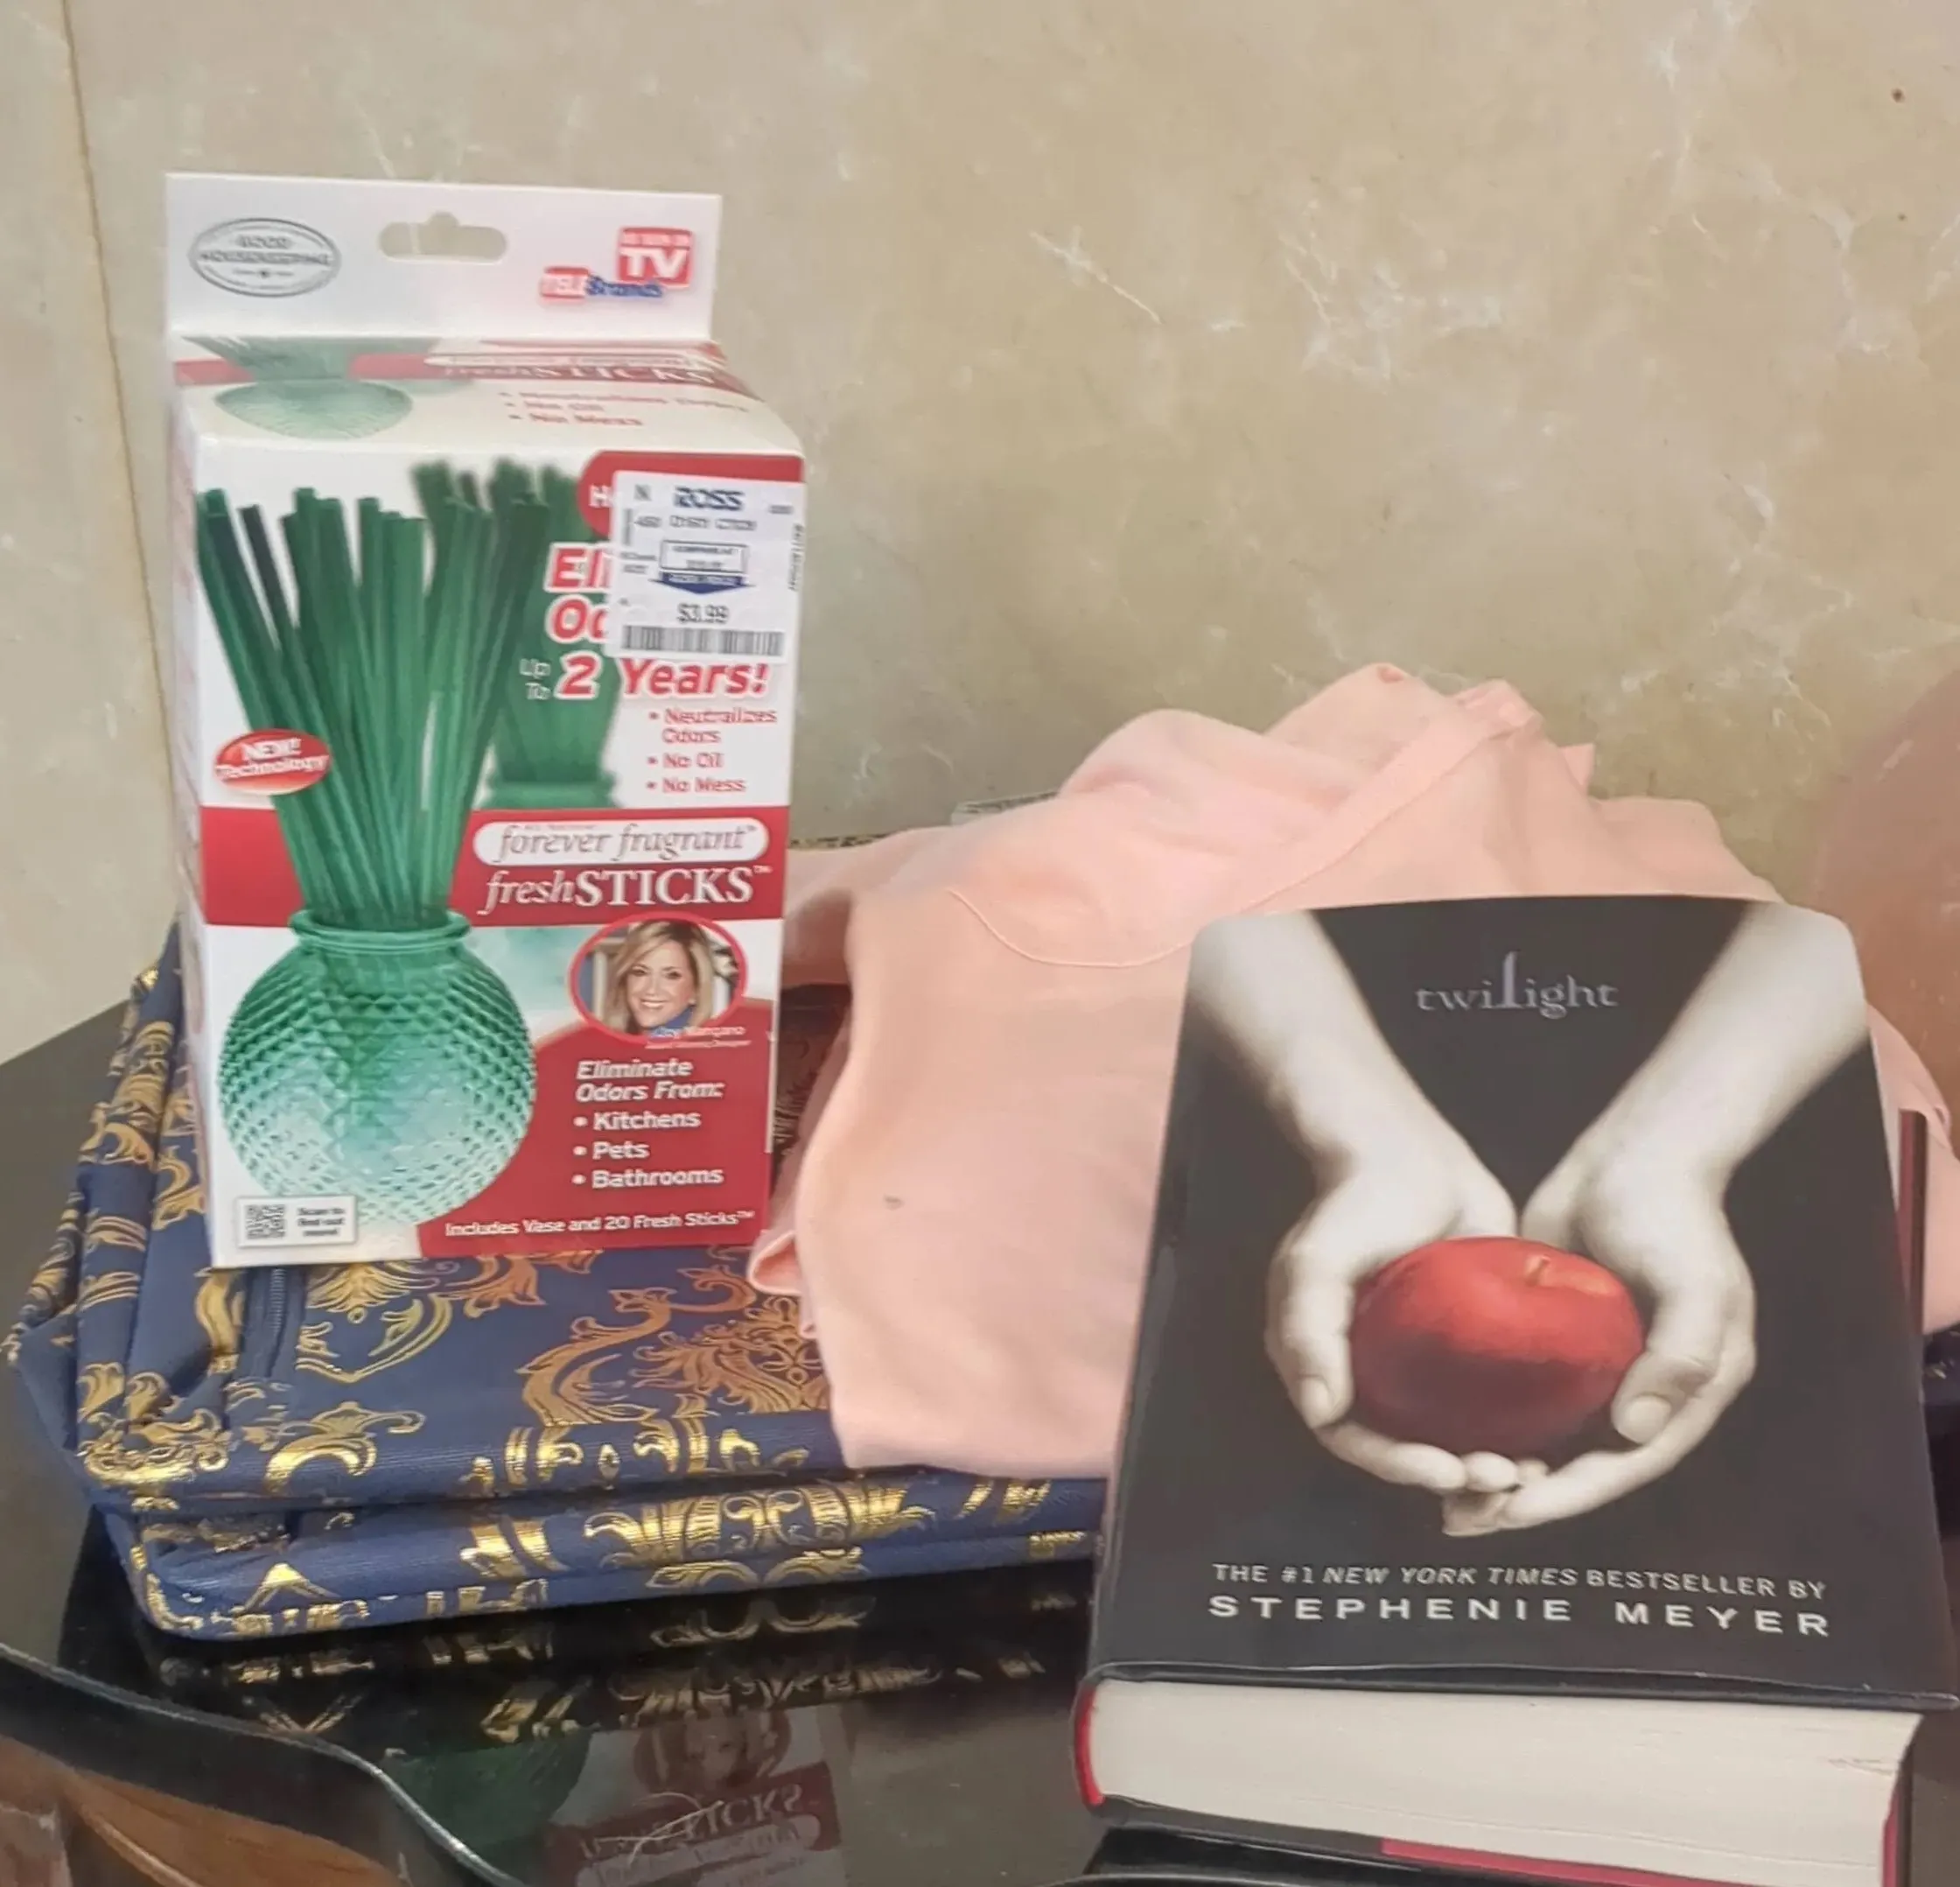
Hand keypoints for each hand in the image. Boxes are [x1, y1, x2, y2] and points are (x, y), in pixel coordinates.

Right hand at [1268, 1127, 1522, 1495]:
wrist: (1413, 1151)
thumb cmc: (1357, 1202)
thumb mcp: (1319, 1261)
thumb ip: (1308, 1330)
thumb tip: (1323, 1411)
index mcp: (1324, 1362)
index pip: (1355, 1437)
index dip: (1398, 1466)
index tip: (1449, 1473)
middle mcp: (1369, 1370)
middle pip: (1404, 1446)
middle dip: (1451, 1474)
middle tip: (1504, 1477)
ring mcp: (1419, 1360)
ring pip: (1448, 1433)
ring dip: (1483, 1462)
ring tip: (1531, 1470)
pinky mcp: (1466, 1345)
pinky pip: (1485, 1400)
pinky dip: (1511, 1427)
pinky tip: (1549, 1437)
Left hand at [1439, 1144, 1755, 1535]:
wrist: (1633, 1153)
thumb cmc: (1672, 1214)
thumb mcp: (1696, 1284)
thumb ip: (1681, 1357)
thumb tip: (1636, 1432)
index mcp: (1690, 1392)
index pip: (1628, 1464)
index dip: (1573, 1495)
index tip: (1515, 1509)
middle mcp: (1647, 1392)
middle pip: (1586, 1466)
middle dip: (1528, 1498)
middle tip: (1464, 1518)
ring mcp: (1601, 1368)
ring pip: (1551, 1440)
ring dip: (1504, 1470)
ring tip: (1446, 1495)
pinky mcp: (1558, 1342)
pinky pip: (1525, 1397)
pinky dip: (1492, 1422)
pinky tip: (1446, 1436)